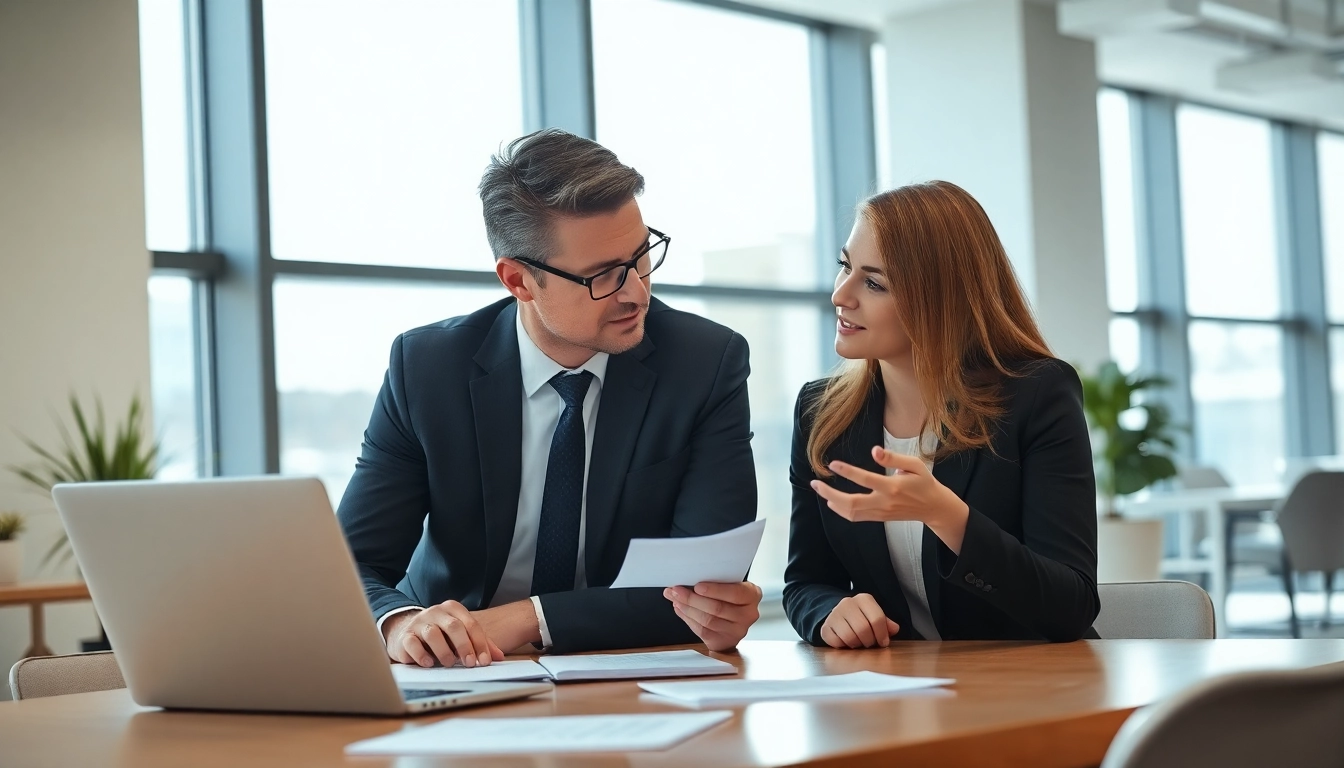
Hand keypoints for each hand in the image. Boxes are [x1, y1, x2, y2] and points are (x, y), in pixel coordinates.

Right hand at [383, 600, 505, 667]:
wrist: (405, 629)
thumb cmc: (440, 634)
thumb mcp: (460, 635)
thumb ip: (480, 643)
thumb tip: (499, 657)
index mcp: (453, 609)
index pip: (471, 624)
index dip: (480, 644)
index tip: (485, 661)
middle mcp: (436, 612)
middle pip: (454, 627)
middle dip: (464, 646)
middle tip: (470, 664)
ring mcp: (419, 623)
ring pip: (433, 633)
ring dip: (444, 652)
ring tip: (450, 664)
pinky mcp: (405, 636)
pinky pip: (412, 644)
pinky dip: (422, 655)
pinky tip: (429, 664)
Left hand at [664, 581, 761, 651]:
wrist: (732, 616)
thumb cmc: (727, 595)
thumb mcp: (728, 584)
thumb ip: (714, 581)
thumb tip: (686, 579)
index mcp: (752, 595)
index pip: (735, 593)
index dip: (714, 590)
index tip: (697, 586)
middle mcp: (749, 614)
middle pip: (717, 608)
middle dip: (692, 599)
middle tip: (676, 591)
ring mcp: (738, 631)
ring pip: (708, 620)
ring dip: (687, 609)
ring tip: (675, 599)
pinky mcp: (725, 641)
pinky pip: (703, 631)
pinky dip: (688, 619)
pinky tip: (681, 610)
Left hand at [810, 446, 970, 552]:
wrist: (934, 507)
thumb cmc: (924, 482)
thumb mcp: (915, 465)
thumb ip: (893, 458)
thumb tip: (874, 451)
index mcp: (893, 487)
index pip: (865, 479)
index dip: (848, 471)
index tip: (832, 464)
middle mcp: (884, 502)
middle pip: (852, 502)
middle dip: (830, 493)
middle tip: (815, 483)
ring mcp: (881, 512)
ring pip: (851, 513)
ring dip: (832, 502)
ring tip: (820, 490)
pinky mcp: (879, 518)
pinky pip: (857, 517)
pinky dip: (841, 510)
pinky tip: (832, 501)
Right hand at [821, 593, 899, 648]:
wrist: (839, 615)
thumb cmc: (862, 618)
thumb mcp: (875, 617)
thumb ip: (886, 623)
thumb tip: (894, 629)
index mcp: (864, 599)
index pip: (877, 618)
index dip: (882, 634)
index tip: (883, 642)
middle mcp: (848, 603)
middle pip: (863, 629)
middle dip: (869, 641)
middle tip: (870, 643)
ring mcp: (834, 614)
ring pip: (849, 636)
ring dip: (856, 644)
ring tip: (858, 642)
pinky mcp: (825, 626)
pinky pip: (836, 642)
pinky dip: (843, 646)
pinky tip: (846, 642)